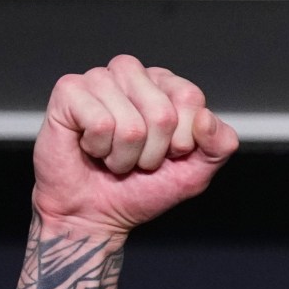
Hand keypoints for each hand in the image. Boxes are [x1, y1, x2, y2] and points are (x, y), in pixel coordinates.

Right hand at [32, 55, 238, 236]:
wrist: (95, 214)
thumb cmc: (141, 189)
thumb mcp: (195, 173)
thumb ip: (219, 145)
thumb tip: (205, 119)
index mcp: (164, 84)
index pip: (190, 98)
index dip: (182, 140)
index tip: (167, 153)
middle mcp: (132, 74)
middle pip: (162, 113)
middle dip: (153, 152)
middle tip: (136, 159)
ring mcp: (99, 79)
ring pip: (130, 123)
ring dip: (124, 155)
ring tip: (112, 155)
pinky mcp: (69, 91)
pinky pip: (99, 123)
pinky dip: (98, 148)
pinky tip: (90, 147)